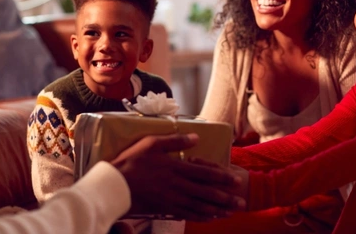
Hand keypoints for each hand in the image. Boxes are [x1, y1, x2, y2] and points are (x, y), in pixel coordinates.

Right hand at [110, 133, 245, 221]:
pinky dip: (200, 216)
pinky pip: (186, 214)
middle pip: (206, 192)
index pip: (204, 173)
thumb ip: (175, 140)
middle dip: (225, 198)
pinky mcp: (164, 208)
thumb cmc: (131, 161)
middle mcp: (177, 185)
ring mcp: (171, 199)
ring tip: (231, 213)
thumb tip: (196, 137)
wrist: (113, 185)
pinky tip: (210, 218)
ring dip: (217, 210)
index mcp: (175, 167)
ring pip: (198, 206)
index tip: (236, 181)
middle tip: (241, 203)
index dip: (222, 177)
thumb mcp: (151, 144)